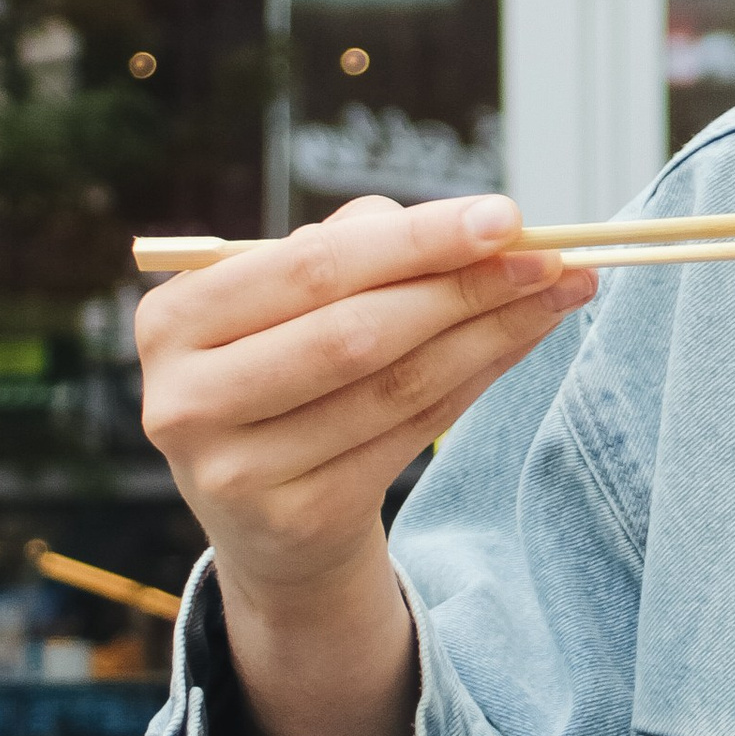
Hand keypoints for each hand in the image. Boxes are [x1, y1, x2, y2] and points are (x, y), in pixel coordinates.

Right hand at [138, 193, 595, 604]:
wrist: (267, 519)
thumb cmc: (287, 370)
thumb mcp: (292, 302)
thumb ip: (360, 246)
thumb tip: (473, 225)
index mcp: (175, 320)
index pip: (312, 267)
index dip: (416, 241)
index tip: (506, 216)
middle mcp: (187, 398)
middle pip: (355, 330)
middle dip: (464, 287)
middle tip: (551, 257)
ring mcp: (236, 470)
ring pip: (395, 384)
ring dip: (491, 332)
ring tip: (559, 292)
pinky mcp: (296, 517)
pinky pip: (411, 433)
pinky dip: (478, 378)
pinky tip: (522, 341)